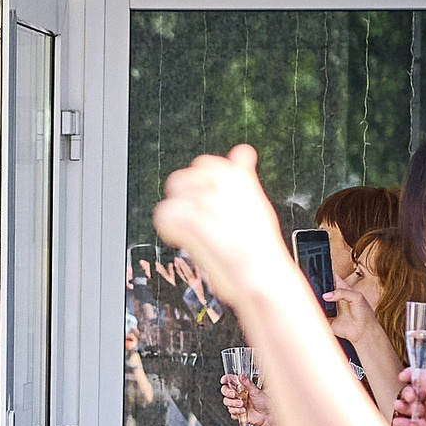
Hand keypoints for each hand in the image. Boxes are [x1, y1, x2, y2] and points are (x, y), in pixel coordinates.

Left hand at [152, 147, 291, 312]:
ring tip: (188, 228)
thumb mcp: (257, 203)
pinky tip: (179, 238)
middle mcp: (221, 181)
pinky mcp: (190, 218)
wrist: (260, 274)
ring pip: (174, 189)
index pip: (207, 163)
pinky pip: (165, 212)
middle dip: (186, 194)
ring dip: (177, 208)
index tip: (206, 200)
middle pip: (186, 175)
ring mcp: (204, 199)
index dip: (202, 182)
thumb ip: (244, 175)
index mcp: (238, 175)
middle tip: (194, 217)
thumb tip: (242, 152)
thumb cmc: (261, 248)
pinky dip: (168, 227)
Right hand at [220, 374, 271, 425]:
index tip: (223, 380)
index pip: (230, 380)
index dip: (226, 379)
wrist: (266, 416)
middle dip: (228, 393)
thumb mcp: (256, 391)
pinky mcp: (237, 412)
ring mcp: (236, 403)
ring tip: (242, 405)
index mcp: (242, 387)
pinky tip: (243, 411)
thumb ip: (247, 383)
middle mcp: (238, 394)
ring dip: (233, 403)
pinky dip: (236, 411)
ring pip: (227, 402)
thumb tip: (241, 376)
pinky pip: (231, 411)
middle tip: (234, 395)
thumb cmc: (265, 402)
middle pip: (225, 391)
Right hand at [391, 368, 425, 425]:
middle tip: (410, 396)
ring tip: (399, 406)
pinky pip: (416, 424)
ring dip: (404, 406)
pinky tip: (399, 421)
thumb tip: (423, 377)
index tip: (403, 376)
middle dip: (408, 393)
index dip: (412, 375)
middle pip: (415, 392)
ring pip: (413, 408)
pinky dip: (406, 423)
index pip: (424, 377)